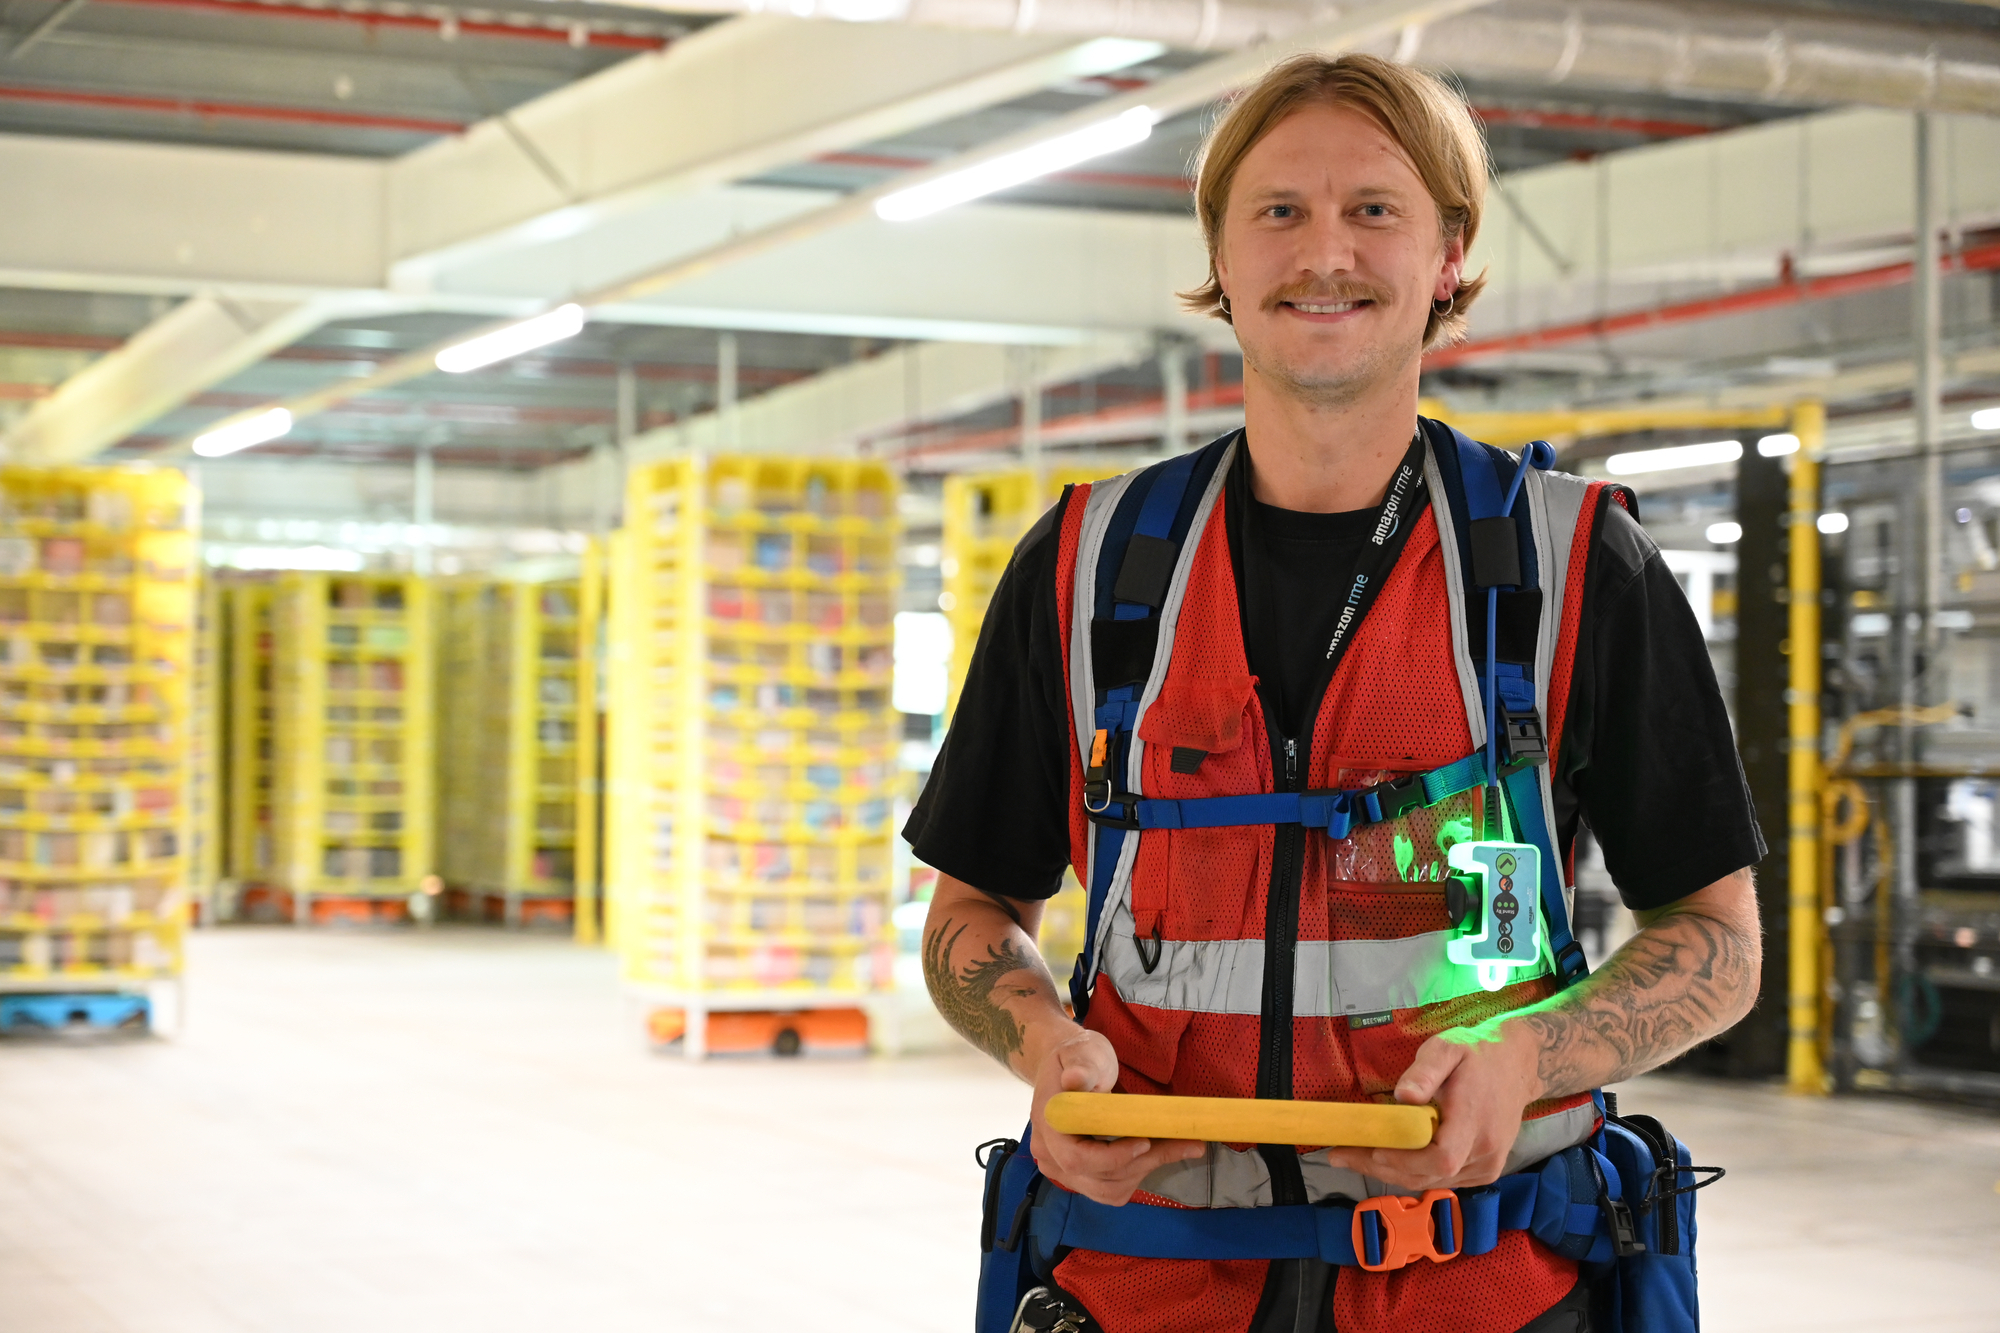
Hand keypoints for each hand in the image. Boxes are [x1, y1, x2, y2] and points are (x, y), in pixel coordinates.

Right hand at [1027, 1029, 1203, 1205]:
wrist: (1070, 1069)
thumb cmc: (1079, 1057)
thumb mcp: (1082, 1052)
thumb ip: (1082, 1066)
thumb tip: (1075, 1078)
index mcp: (1049, 1124)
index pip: (1076, 1158)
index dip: (1113, 1157)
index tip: (1145, 1141)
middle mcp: (1049, 1154)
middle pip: (1098, 1178)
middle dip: (1143, 1163)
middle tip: (1186, 1143)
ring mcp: (1063, 1170)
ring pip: (1108, 1189)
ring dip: (1145, 1170)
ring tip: (1176, 1145)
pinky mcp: (1080, 1177)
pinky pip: (1110, 1189)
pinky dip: (1136, 1175)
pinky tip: (1155, 1153)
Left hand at [1321, 1022, 1539, 1190]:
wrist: (1516, 1065)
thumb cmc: (1477, 1052)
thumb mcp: (1447, 1048)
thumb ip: (1425, 1072)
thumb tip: (1402, 1096)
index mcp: (1475, 1120)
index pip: (1440, 1157)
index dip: (1403, 1160)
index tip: (1369, 1150)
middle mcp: (1485, 1151)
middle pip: (1429, 1174)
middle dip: (1381, 1168)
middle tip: (1340, 1157)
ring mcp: (1488, 1165)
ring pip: (1433, 1180)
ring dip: (1392, 1173)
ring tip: (1355, 1159)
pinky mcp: (1486, 1171)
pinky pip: (1444, 1179)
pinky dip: (1414, 1174)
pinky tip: (1389, 1161)